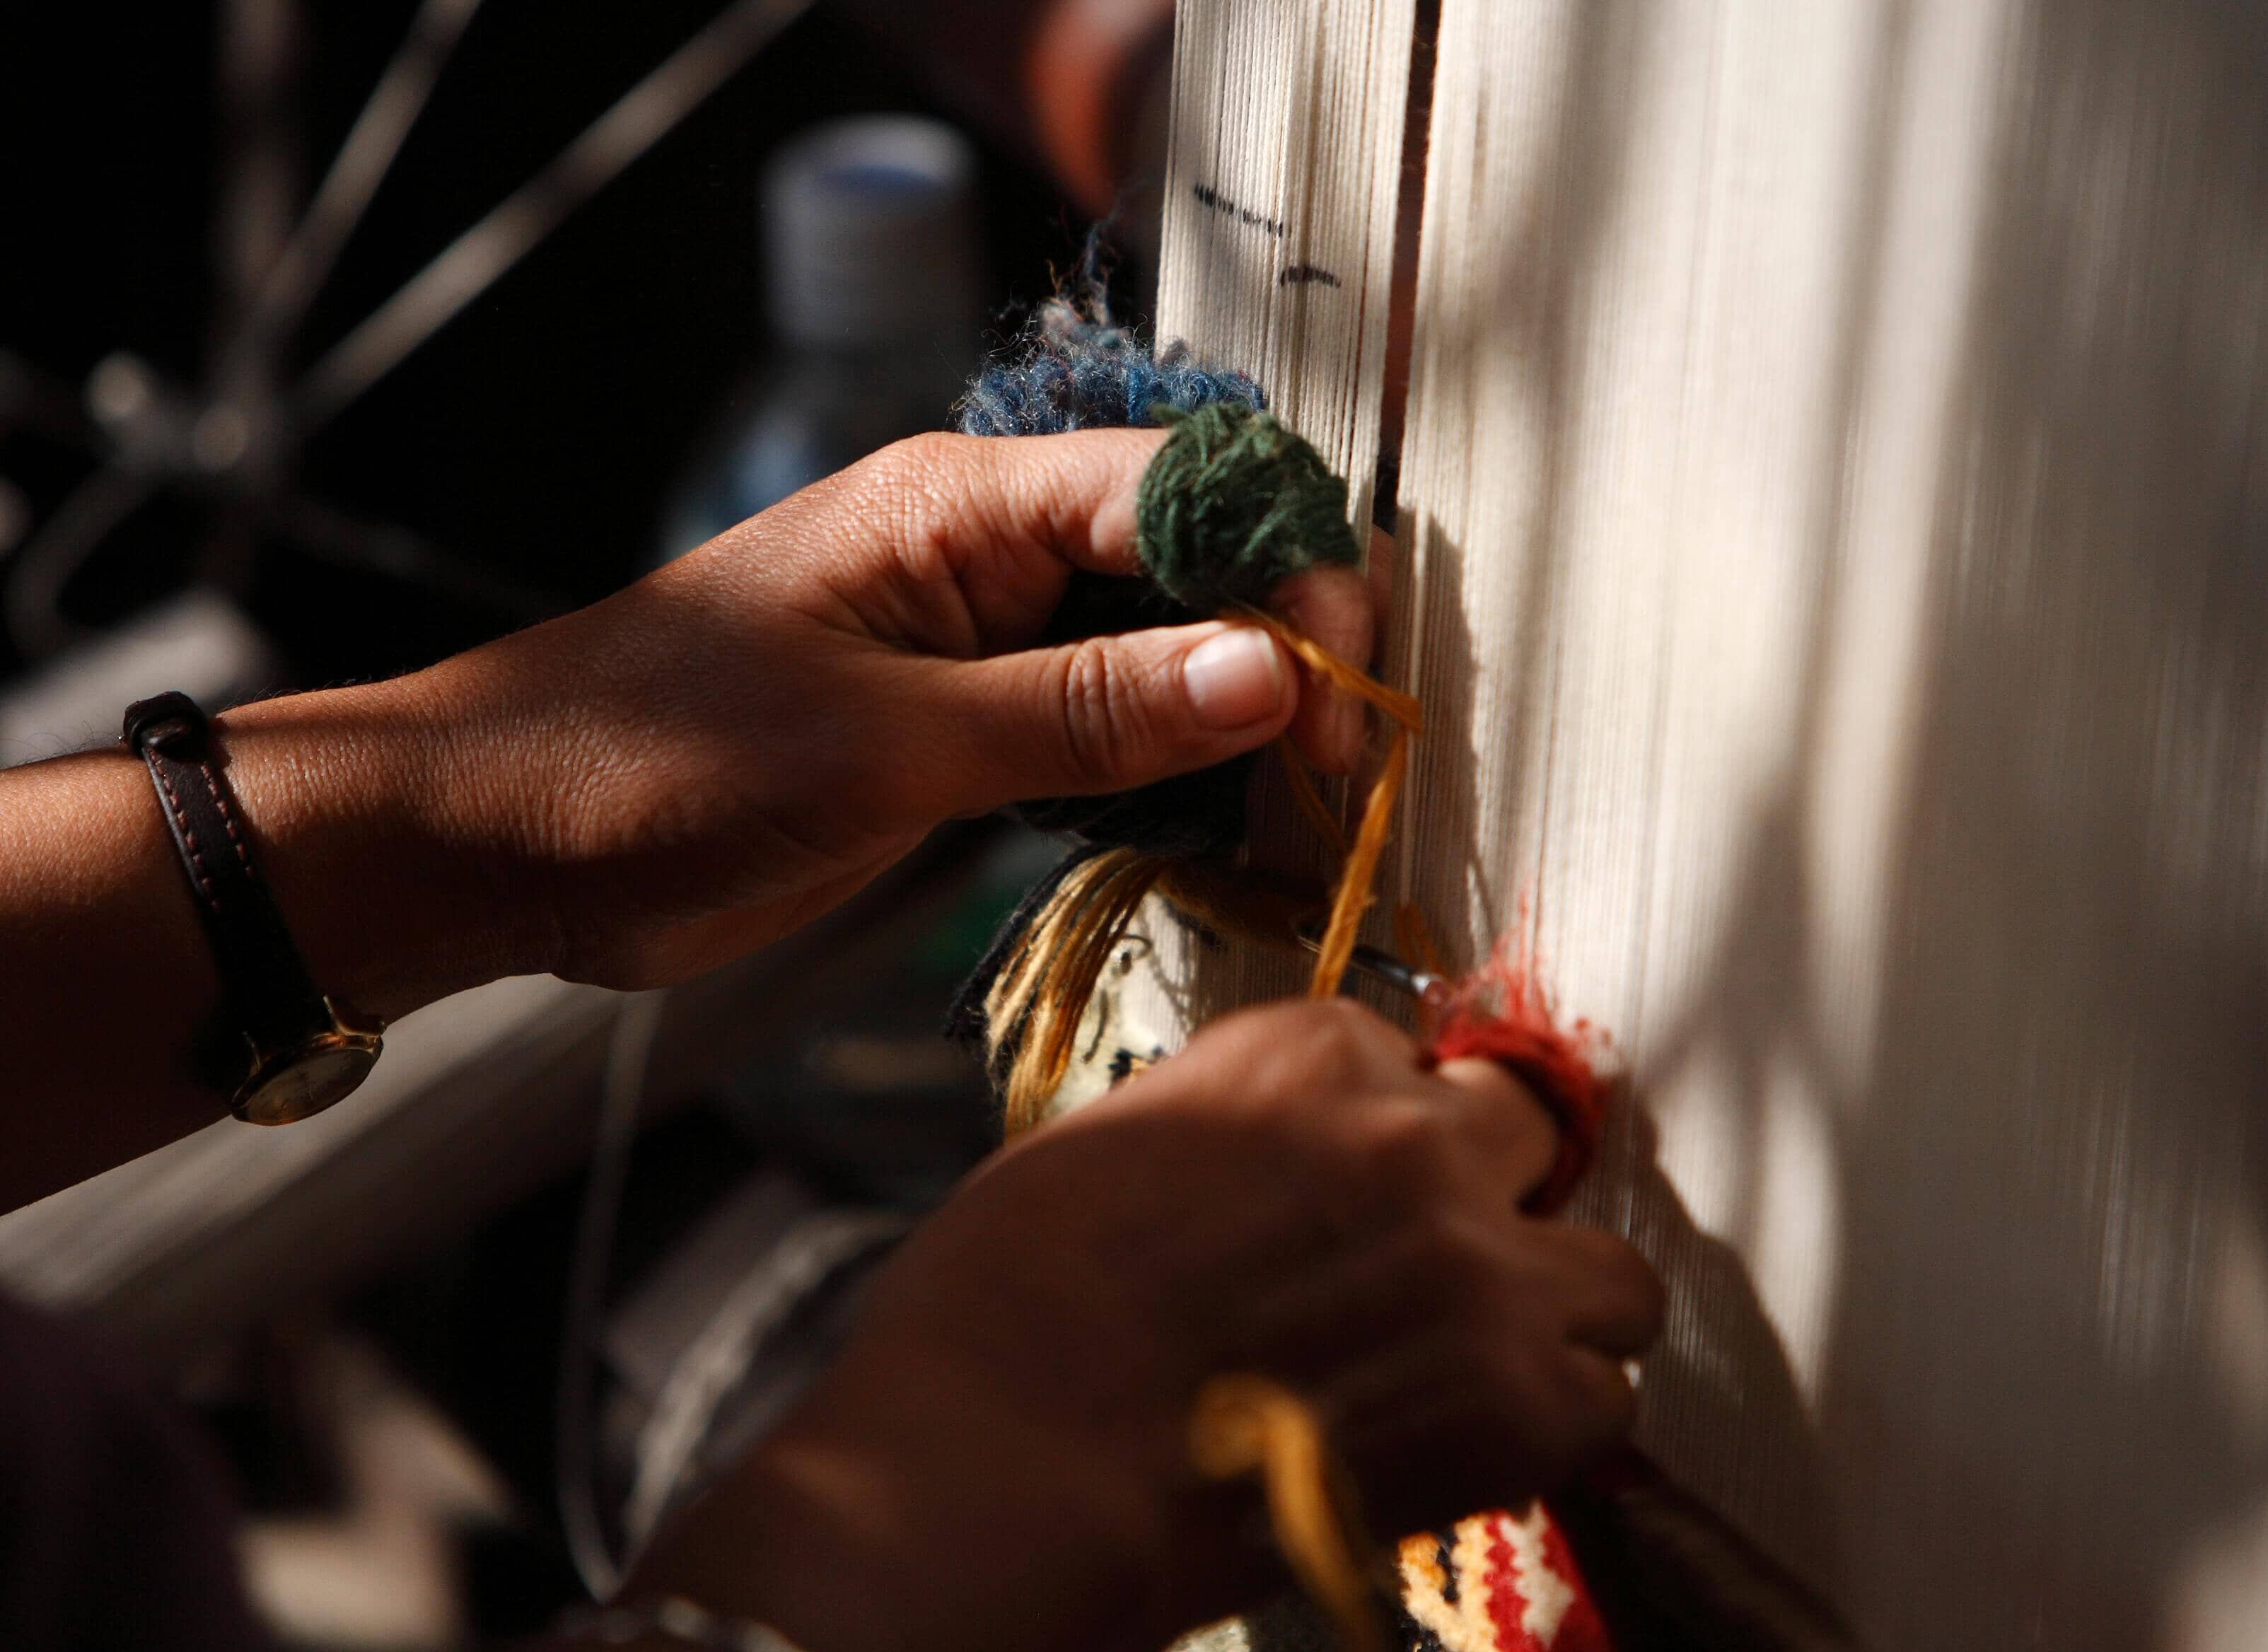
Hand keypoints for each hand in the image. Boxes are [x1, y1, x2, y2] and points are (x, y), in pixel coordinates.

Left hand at [219, 428, 1374, 1010]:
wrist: (509, 843)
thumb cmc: (663, 762)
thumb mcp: (888, 743)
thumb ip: (1085, 710)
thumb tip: (1272, 670)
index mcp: (967, 502)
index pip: (1191, 497)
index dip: (1290, 585)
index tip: (1342, 708)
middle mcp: (991, 551)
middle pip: (1198, 570)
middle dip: (1287, 661)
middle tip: (1337, 792)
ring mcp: (981, 644)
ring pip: (1166, 656)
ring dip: (1243, 730)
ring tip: (1306, 830)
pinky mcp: (964, 731)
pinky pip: (1108, 733)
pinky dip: (1175, 780)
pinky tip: (1224, 840)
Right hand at [633, 1001, 1666, 1651]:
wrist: (1004, 1460)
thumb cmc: (1006, 1310)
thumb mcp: (1108, 1146)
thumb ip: (1233, 1133)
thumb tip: (1275, 1173)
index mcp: (1306, 1053)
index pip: (1407, 1062)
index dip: (1383, 1137)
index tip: (1354, 1198)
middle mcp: (1414, 1136)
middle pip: (1527, 1134)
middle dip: (1489, 1195)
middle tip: (1431, 1271)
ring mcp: (1479, 1267)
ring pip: (1611, 1274)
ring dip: (1555, 1314)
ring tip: (1481, 1368)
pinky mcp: (1514, 1400)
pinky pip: (1605, 1401)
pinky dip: (1550, 1431)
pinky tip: (1472, 1449)